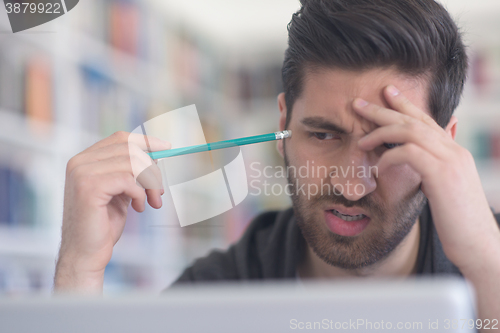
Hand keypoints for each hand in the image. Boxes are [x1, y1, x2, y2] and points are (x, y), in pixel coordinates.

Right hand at [54, 131, 169, 292]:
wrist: (86, 254)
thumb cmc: (103, 226)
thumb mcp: (120, 192)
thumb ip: (130, 174)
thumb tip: (155, 156)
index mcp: (85, 160)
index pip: (120, 138)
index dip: (146, 142)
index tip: (166, 147)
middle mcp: (80, 162)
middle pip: (129, 149)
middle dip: (152, 169)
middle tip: (159, 191)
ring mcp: (82, 173)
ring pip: (132, 163)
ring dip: (149, 184)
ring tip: (151, 202)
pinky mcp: (89, 187)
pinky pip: (129, 180)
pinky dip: (140, 194)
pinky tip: (137, 208)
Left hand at [352, 85, 499, 272]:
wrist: (479, 246)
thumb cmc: (457, 222)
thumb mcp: (443, 189)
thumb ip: (431, 170)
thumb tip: (413, 161)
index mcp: (454, 152)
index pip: (426, 120)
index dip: (405, 105)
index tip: (386, 94)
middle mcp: (454, 150)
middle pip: (415, 120)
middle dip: (384, 109)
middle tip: (359, 103)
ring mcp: (451, 160)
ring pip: (411, 131)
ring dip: (381, 132)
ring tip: (361, 141)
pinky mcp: (442, 175)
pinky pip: (409, 153)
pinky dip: (389, 157)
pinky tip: (378, 167)